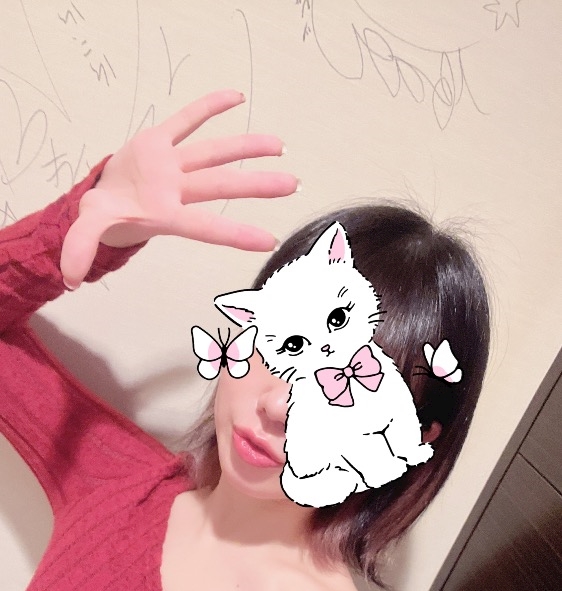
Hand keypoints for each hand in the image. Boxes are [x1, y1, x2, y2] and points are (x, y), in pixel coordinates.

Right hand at [60, 89, 298, 288]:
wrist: (104, 198)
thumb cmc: (107, 217)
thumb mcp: (90, 229)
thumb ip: (81, 248)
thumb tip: (68, 278)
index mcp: (164, 214)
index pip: (204, 227)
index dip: (234, 233)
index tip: (267, 242)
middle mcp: (176, 190)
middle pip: (220, 186)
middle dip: (255, 186)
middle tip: (293, 185)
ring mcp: (171, 164)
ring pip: (214, 154)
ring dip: (247, 148)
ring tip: (280, 146)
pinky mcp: (160, 139)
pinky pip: (188, 119)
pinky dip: (209, 107)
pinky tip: (238, 98)